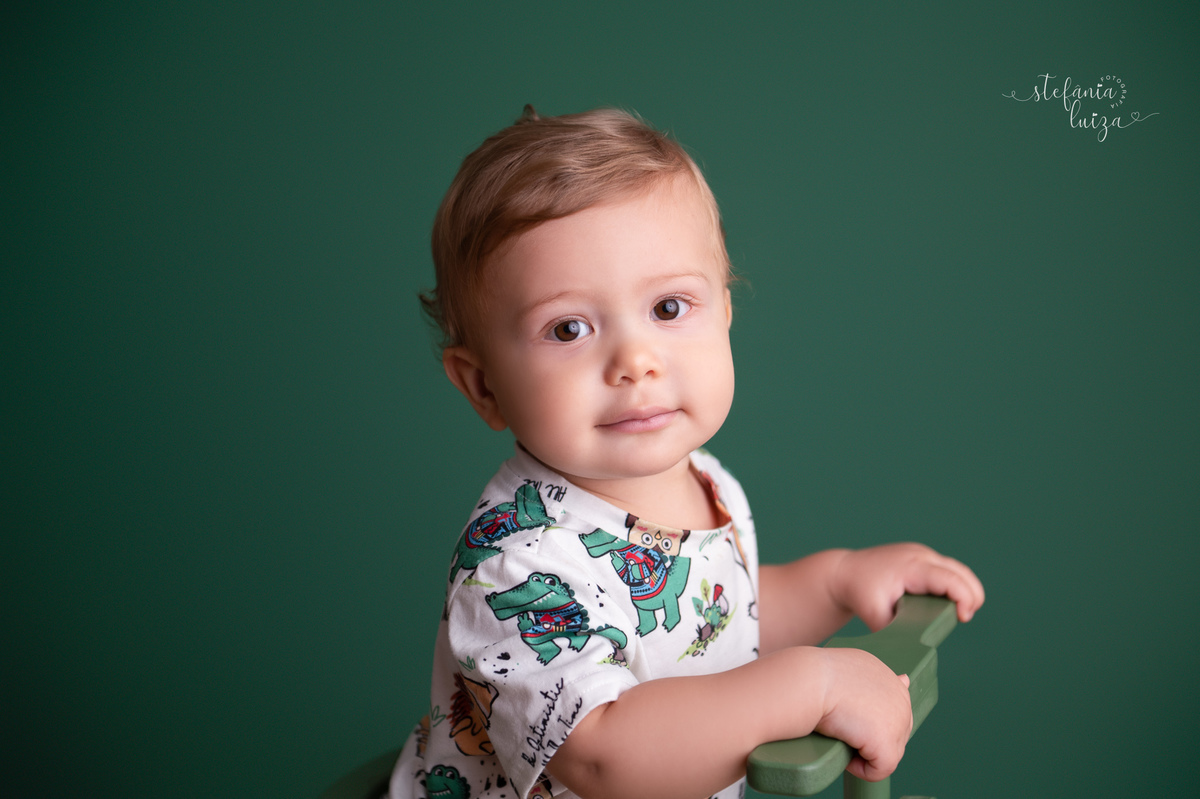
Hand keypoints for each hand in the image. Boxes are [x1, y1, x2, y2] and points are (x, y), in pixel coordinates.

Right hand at [814, 647, 912, 781]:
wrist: (811, 680)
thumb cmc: (820, 674)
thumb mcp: (852, 667)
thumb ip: (875, 678)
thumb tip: (904, 680)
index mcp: (891, 681)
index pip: (893, 711)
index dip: (873, 721)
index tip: (851, 718)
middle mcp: (900, 699)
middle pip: (892, 735)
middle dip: (868, 737)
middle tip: (841, 726)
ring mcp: (898, 722)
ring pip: (885, 755)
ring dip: (861, 751)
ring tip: (839, 735)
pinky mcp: (886, 744)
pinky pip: (877, 770)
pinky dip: (858, 767)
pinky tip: (841, 746)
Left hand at [832, 543, 984, 630]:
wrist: (845, 572)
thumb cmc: (860, 593)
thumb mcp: (874, 615)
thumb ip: (896, 633)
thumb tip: (913, 652)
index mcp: (910, 567)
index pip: (949, 579)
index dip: (964, 598)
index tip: (964, 618)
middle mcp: (919, 555)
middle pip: (961, 572)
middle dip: (971, 595)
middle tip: (963, 618)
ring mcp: (921, 553)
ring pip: (957, 569)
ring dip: (964, 590)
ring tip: (957, 614)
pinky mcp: (921, 556)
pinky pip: (947, 569)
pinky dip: (954, 585)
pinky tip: (947, 604)